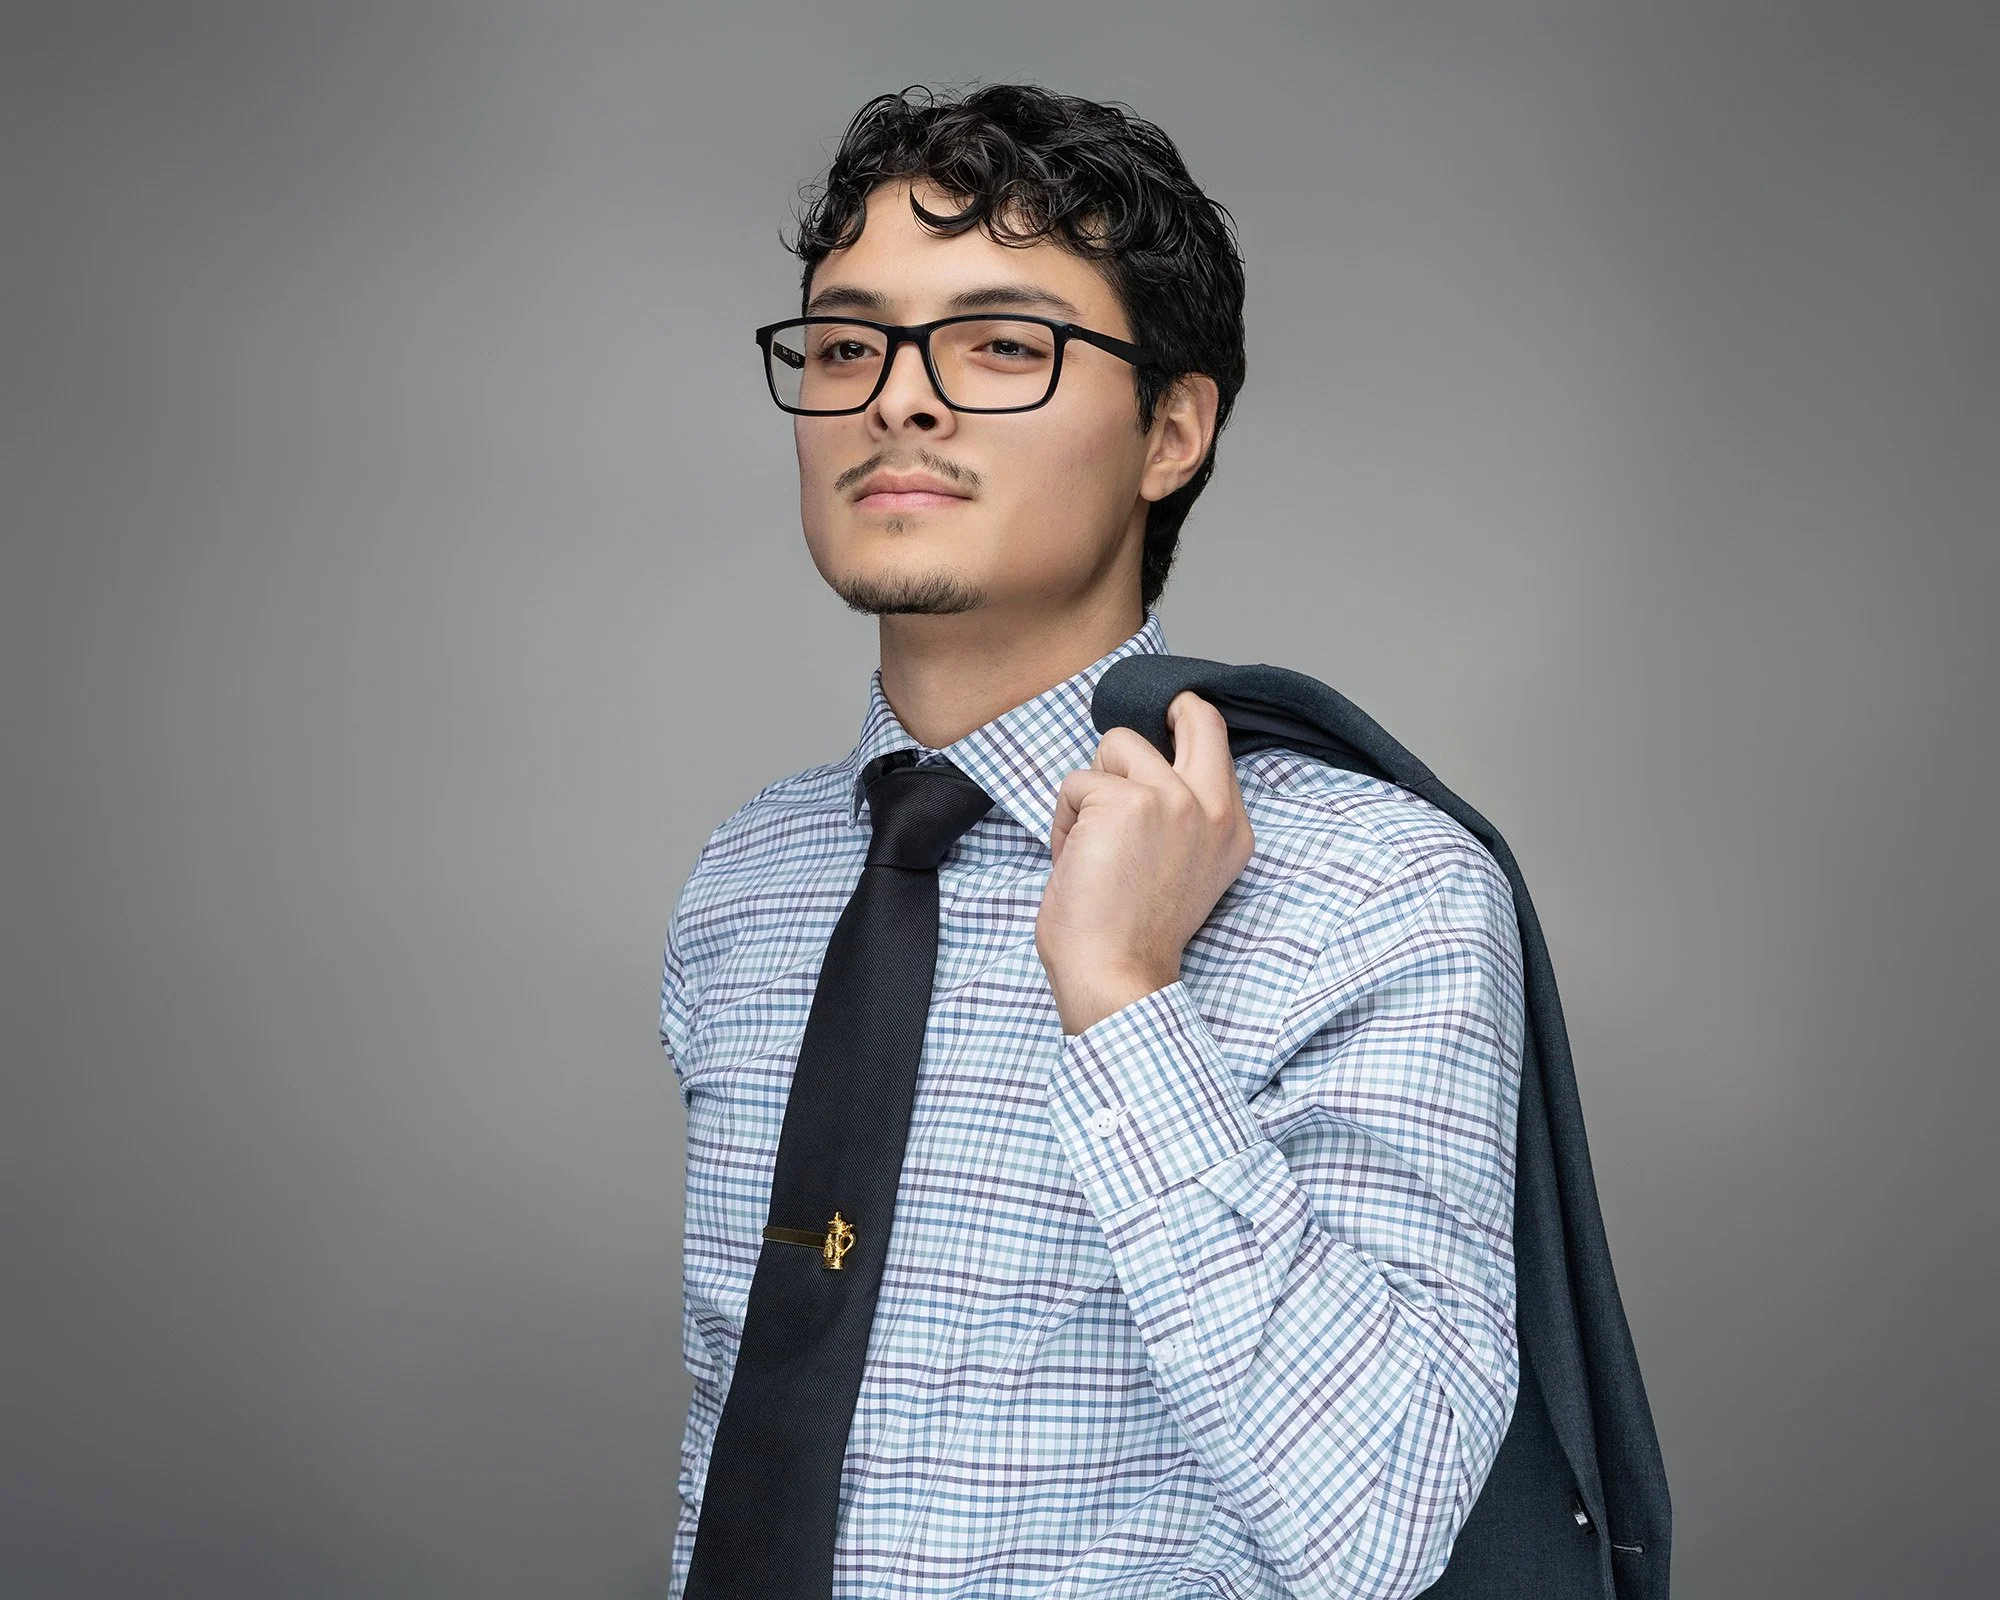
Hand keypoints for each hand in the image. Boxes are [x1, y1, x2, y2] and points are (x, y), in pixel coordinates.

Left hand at [1037, 690, 1255, 1034]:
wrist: (1116, 977)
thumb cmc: (1134, 936)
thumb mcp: (1183, 870)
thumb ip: (1181, 820)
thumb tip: (1140, 771)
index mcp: (1231, 830)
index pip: (1217, 746)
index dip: (1186, 728)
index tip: (1170, 725)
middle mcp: (1212, 808)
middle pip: (1197, 715)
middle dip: (1166, 707)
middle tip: (1145, 723)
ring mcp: (1173, 799)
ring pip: (1117, 745)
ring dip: (1091, 788)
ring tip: (1090, 842)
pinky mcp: (1126, 801)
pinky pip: (1075, 783)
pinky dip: (1062, 820)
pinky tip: (1074, 861)